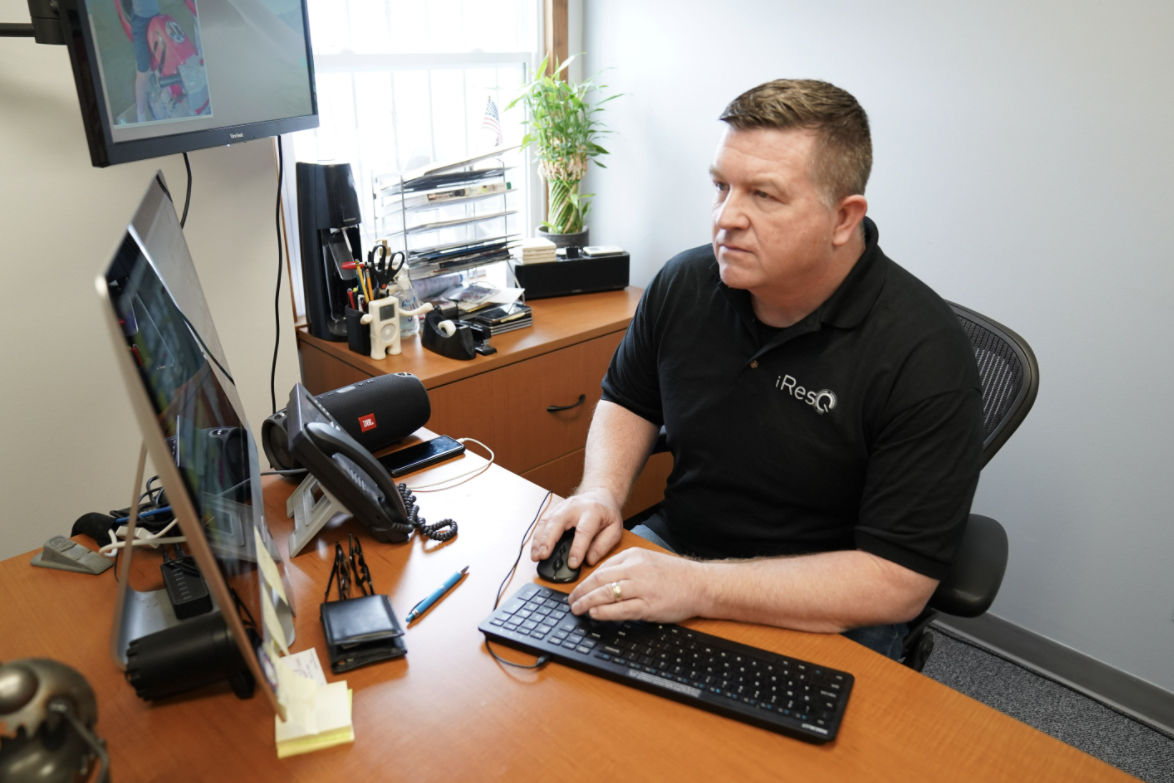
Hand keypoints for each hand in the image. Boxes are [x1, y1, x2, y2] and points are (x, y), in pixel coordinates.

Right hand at [529, 489, 622, 568]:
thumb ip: (603, 545)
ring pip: (546, 521)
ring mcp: (562, 506)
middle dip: (548, 540)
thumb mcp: (615, 529)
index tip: (572, 564)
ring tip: (536, 556)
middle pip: (558, 521)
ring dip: (539, 540)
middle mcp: (575, 506)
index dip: (577, 549)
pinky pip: (543, 522)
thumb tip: (589, 560)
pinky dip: (537, 536)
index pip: (584, 531)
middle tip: (543, 556)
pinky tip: (535, 549)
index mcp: (593, 511)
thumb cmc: (607, 515)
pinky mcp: (555, 510)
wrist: (600, 495)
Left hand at [567, 548, 708, 623]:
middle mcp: (636, 570)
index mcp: (634, 557)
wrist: (700, 585)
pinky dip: (604, 612)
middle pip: (599, 580)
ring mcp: (642, 589)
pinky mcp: (648, 606)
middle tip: (571, 601)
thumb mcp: (648, 560)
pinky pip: (620, 610)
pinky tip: (595, 614)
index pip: (601, 568)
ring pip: (606, 594)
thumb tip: (602, 578)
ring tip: (578, 609)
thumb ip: (626, 566)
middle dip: (580, 592)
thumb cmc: (675, 575)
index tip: (577, 590)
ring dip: (587, 603)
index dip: (585, 581)